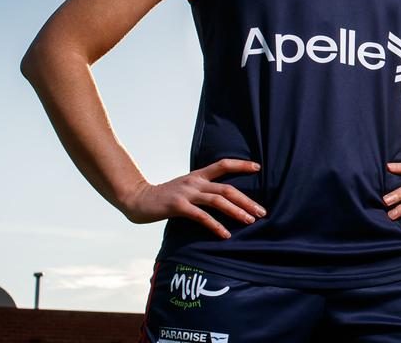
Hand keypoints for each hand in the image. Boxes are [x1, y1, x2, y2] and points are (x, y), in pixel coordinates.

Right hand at [120, 159, 265, 239]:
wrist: (138, 199)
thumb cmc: (165, 197)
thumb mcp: (186, 187)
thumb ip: (202, 190)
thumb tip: (224, 198)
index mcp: (198, 175)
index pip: (223, 164)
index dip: (241, 165)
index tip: (258, 167)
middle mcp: (195, 182)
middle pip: (227, 188)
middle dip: (247, 200)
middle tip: (262, 212)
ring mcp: (186, 193)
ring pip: (218, 201)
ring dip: (236, 211)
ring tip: (250, 221)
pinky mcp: (178, 206)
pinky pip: (202, 217)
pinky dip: (215, 226)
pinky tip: (226, 234)